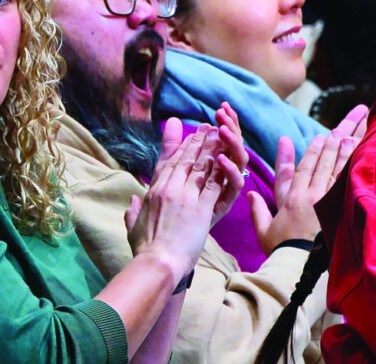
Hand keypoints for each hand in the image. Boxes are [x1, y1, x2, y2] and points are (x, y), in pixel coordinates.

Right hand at [126, 122, 243, 283]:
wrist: (157, 263)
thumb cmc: (145, 249)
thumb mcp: (133, 226)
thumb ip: (133, 210)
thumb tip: (132, 201)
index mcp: (153, 192)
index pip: (168, 163)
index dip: (179, 146)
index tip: (186, 133)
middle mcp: (169, 190)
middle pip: (187, 159)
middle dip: (198, 141)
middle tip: (208, 127)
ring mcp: (186, 197)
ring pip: (202, 167)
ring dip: (213, 149)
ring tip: (220, 134)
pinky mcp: (202, 208)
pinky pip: (215, 184)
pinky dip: (222, 169)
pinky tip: (229, 158)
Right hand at [249, 106, 364, 252]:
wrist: (298, 266)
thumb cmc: (282, 251)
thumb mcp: (264, 231)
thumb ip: (257, 210)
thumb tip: (249, 194)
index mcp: (289, 199)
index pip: (294, 170)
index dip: (299, 152)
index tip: (301, 139)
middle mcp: (307, 194)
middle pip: (320, 161)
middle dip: (330, 140)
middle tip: (341, 123)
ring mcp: (324, 198)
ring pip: (334, 166)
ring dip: (342, 147)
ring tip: (350, 132)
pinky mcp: (337, 205)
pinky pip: (344, 178)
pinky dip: (350, 162)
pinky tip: (357, 150)